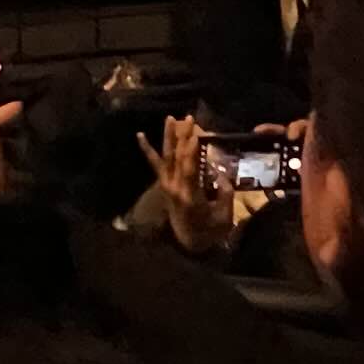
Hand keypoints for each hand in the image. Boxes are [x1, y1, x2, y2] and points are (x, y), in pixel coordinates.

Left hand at [140, 110, 226, 255]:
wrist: (190, 245)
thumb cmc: (210, 231)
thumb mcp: (224, 215)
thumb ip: (224, 193)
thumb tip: (221, 173)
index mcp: (190, 195)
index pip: (189, 166)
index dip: (192, 148)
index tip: (196, 130)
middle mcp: (174, 188)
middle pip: (177, 157)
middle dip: (182, 136)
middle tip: (188, 117)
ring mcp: (167, 186)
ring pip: (166, 157)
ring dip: (168, 137)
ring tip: (169, 118)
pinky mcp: (164, 185)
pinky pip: (155, 165)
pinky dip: (147, 150)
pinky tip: (140, 136)